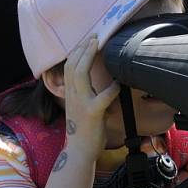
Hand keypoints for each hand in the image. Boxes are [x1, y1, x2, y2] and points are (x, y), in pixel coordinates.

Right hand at [63, 36, 119, 158]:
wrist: (79, 151)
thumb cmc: (83, 129)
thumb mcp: (79, 107)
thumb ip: (84, 93)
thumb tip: (95, 82)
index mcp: (69, 93)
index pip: (69, 66)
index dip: (77, 51)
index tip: (87, 40)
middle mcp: (72, 95)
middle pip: (73, 65)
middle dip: (83, 48)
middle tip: (94, 36)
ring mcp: (81, 103)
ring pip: (80, 74)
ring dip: (89, 57)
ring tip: (98, 45)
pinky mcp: (92, 113)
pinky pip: (102, 97)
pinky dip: (111, 88)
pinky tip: (118, 83)